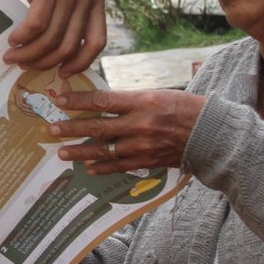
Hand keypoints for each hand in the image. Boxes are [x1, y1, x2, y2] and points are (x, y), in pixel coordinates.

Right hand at [0, 0, 106, 75]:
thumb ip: (70, 10)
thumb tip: (58, 49)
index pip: (97, 42)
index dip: (81, 63)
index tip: (63, 73)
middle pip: (69, 46)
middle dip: (45, 63)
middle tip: (25, 67)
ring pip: (50, 39)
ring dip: (29, 54)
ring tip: (12, 57)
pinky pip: (35, 26)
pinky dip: (22, 39)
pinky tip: (12, 40)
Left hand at [47, 88, 206, 175]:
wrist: (211, 134)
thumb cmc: (186, 108)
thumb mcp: (156, 95)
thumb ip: (129, 101)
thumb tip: (101, 103)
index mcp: (142, 102)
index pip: (102, 99)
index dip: (79, 100)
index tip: (60, 99)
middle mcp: (139, 124)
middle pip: (98, 127)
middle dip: (72, 129)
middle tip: (52, 129)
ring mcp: (142, 145)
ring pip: (104, 150)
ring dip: (81, 152)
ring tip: (62, 153)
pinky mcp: (147, 161)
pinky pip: (119, 166)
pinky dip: (102, 167)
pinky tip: (88, 168)